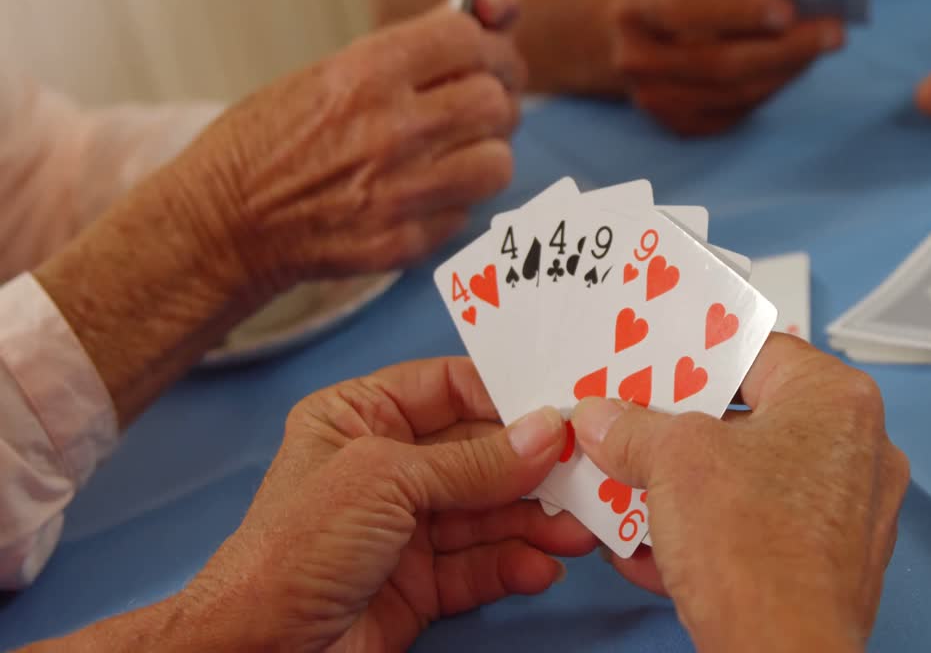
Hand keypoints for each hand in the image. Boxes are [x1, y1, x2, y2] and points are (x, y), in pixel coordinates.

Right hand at [171, 0, 528, 297]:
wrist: (222, 224)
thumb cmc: (266, 145)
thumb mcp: (323, 75)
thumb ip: (402, 56)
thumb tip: (478, 29)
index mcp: (364, 74)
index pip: (466, 37)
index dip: (481, 45)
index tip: (477, 57)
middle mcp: (389, 130)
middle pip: (494, 101)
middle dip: (493, 101)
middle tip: (477, 108)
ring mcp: (399, 192)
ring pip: (496, 162)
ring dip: (483, 155)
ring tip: (454, 155)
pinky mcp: (403, 242)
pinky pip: (466, 213)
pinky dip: (452, 203)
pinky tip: (419, 195)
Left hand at [178, 359, 595, 650]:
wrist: (260, 651)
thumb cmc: (295, 547)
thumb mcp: (387, 480)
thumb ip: (473, 460)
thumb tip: (548, 432)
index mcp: (360, 418)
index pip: (446, 387)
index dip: (504, 394)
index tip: (561, 403)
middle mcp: (386, 468)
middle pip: (478, 453)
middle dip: (532, 466)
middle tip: (587, 470)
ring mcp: (404, 527)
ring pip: (488, 513)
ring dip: (534, 521)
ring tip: (578, 529)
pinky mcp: (420, 583)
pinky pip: (480, 565)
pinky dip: (514, 565)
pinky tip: (541, 567)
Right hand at [571, 335, 908, 651]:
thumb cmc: (757, 553)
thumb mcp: (673, 462)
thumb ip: (633, 427)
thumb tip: (603, 419)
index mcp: (837, 401)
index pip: (755, 351)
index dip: (692, 355)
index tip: (649, 362)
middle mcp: (858, 450)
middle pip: (750, 418)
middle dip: (679, 430)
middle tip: (630, 424)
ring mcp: (849, 513)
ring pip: (751, 480)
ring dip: (685, 487)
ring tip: (629, 486)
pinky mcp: (828, 565)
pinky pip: (758, 531)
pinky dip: (707, 533)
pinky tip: (651, 546)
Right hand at [605, 0, 844, 136]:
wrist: (613, 43)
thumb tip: (796, 3)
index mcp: (636, 12)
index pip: (687, 13)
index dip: (738, 12)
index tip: (788, 9)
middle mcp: (639, 62)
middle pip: (721, 64)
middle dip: (784, 49)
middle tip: (833, 33)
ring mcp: (656, 101)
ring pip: (736, 93)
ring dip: (787, 69)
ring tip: (822, 45)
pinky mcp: (678, 126)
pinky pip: (738, 111)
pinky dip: (772, 86)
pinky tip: (795, 65)